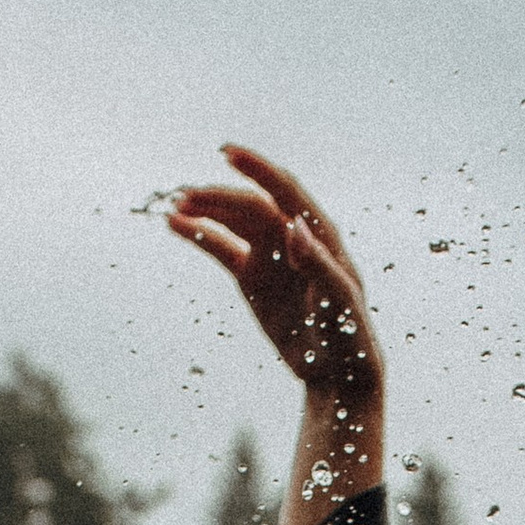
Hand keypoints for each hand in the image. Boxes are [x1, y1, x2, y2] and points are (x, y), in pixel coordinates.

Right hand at [166, 150, 382, 403]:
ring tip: (176, 207)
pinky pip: (221, 248)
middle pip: (251, 205)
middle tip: (186, 195)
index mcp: (319, 234)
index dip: (258, 169)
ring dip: (205, 210)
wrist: (337, 371)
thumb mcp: (339, 301)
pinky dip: (199, 236)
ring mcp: (269, 253)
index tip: (227, 153)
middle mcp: (292, 236)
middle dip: (220, 197)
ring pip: (232, 221)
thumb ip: (318, 264)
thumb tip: (293, 226)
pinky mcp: (251, 276)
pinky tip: (176, 225)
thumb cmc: (349, 334)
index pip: (285, 190)